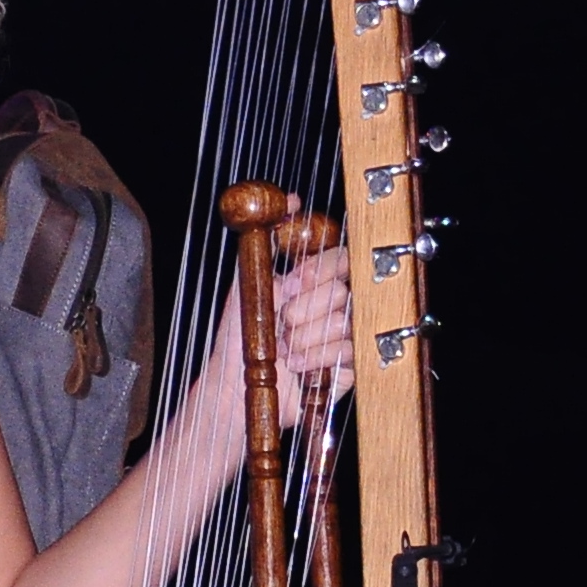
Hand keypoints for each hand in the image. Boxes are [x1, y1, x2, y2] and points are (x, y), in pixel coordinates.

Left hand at [195, 240, 356, 443]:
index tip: (291, 285)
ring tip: (285, 348)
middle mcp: (332, 306)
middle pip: (341, 292)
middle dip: (303, 311)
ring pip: (343, 323)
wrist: (237, 387)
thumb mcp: (249, 280)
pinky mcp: (349, 367)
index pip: (340, 258)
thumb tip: (291, 199)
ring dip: (305, 338)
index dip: (317, 272)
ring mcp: (343, 336)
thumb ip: (268, 237)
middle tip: (282, 323)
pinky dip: (316, 360)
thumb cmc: (240, 336)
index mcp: (314, 281)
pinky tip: (298, 367)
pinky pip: (347, 353)